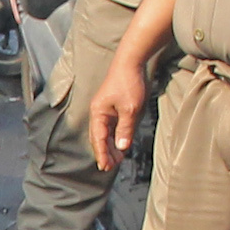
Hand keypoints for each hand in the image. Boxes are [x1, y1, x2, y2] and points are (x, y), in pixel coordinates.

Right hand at [86, 56, 151, 171]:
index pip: (98, 139)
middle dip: (104, 152)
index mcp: (98, 113)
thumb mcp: (130, 109)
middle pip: (98, 137)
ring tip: (117, 159)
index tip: (105, 167)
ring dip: (110, 145)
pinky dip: (115, 136)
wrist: (131, 63)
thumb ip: (125, 129)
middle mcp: (98, 113)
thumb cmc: (129, 84)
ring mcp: (105, 109)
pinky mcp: (113, 107)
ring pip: (105, 133)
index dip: (101, 154)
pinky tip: (120, 143)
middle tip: (111, 167)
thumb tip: (121, 147)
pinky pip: (111, 126)